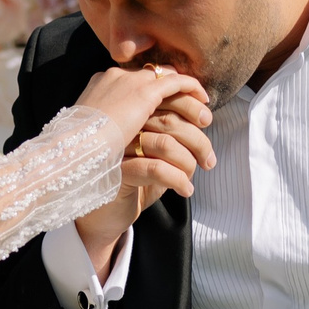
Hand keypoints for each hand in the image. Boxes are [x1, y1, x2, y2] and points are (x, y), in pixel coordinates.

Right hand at [73, 70, 213, 272]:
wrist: (101, 214)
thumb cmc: (131, 180)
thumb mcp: (151, 151)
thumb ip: (169, 131)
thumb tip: (203, 119)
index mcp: (126, 110)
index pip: (163, 94)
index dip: (190, 104)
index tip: (206, 121)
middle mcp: (119, 123)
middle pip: (169, 118)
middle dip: (198, 139)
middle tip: (208, 158)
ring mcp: (116, 146)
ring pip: (166, 143)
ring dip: (189, 161)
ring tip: (195, 175)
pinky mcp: (117, 171)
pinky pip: (157, 169)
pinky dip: (178, 180)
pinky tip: (185, 189)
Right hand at [77, 63, 208, 149]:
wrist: (74, 153)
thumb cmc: (79, 155)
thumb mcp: (92, 138)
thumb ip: (108, 130)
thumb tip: (121, 139)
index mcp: (99, 86)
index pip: (134, 82)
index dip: (154, 91)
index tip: (167, 105)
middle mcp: (114, 77)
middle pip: (153, 76)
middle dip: (175, 90)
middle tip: (193, 103)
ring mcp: (129, 82)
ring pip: (167, 78)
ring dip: (186, 94)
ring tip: (203, 111)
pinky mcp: (143, 93)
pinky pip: (176, 84)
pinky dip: (191, 90)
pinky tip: (204, 104)